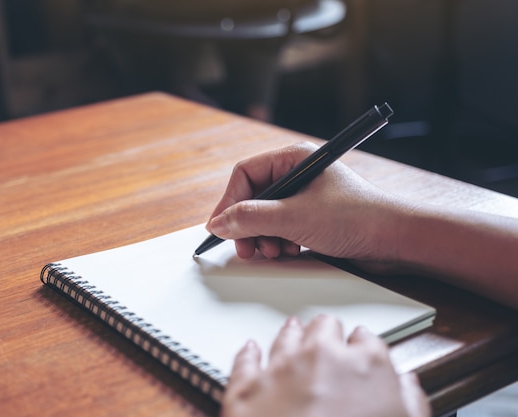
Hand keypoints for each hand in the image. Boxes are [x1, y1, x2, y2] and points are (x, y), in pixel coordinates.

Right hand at [206, 142, 409, 261]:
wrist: (397, 240)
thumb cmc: (356, 217)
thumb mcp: (295, 217)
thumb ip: (252, 219)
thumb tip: (219, 223)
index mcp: (294, 159)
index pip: (246, 175)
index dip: (229, 201)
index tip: (219, 227)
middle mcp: (298, 175)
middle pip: (253, 198)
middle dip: (247, 225)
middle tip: (246, 248)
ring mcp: (305, 198)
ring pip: (266, 216)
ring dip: (263, 237)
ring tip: (273, 251)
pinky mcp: (312, 219)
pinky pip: (281, 229)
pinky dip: (278, 242)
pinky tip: (288, 252)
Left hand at [221, 315, 429, 416]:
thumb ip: (410, 402)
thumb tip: (406, 386)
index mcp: (366, 366)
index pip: (367, 340)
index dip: (364, 347)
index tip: (362, 351)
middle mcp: (321, 357)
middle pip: (324, 328)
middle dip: (328, 334)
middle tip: (329, 341)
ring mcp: (280, 370)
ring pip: (285, 337)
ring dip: (291, 334)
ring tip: (293, 331)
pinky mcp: (246, 389)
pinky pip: (245, 360)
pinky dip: (249, 353)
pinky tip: (252, 349)